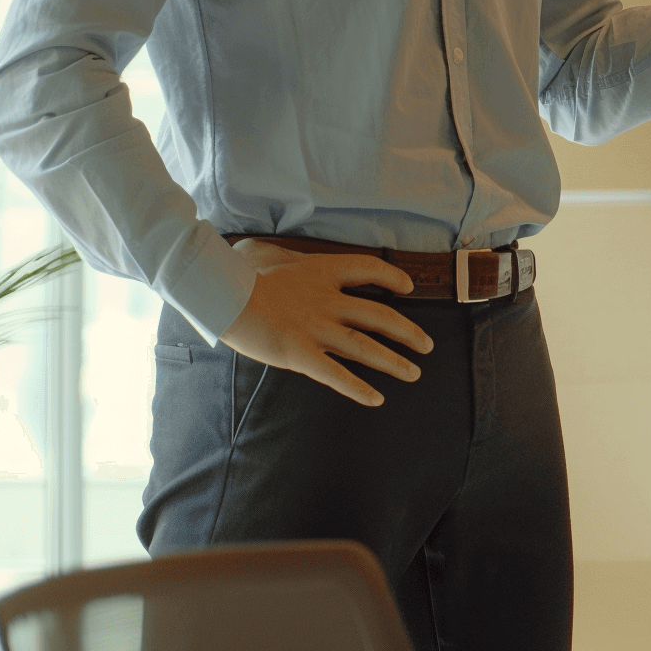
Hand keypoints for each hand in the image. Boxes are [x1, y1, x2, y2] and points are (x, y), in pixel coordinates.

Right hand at [218, 241, 434, 407]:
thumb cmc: (238, 272)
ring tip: (414, 373)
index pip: (369, 269)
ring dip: (394, 362)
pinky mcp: (301, 354)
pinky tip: (376, 399)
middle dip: (408, 332)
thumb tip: (263, 252)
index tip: (408, 287)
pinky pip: (336, 375)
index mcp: (322, 272)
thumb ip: (278, 256)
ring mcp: (317, 329)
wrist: (222, 294)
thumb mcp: (263, 253)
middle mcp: (328, 301)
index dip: (392, 276)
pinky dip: (358, 388)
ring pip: (366, 347)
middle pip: (380, 316)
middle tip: (428, 345)